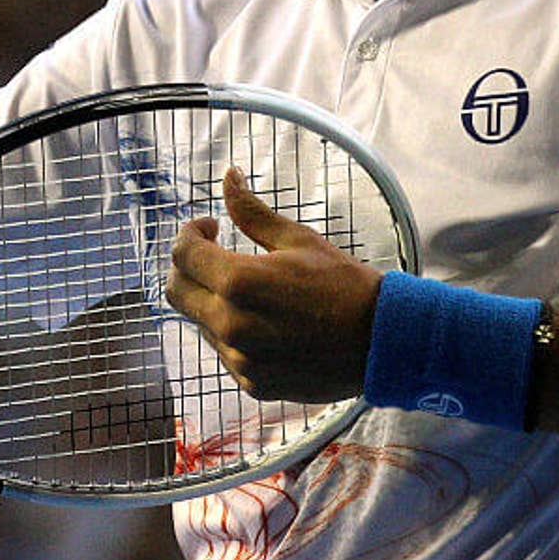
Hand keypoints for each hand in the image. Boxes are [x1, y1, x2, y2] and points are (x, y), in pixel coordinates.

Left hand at [166, 167, 383, 402]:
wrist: (381, 341)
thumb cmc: (343, 284)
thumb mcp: (297, 239)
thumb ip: (252, 211)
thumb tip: (228, 176)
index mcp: (239, 282)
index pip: (182, 254)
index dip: (190, 232)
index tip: (210, 226)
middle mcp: (231, 325)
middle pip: (177, 291)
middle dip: (189, 266)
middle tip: (215, 253)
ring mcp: (240, 359)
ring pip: (200, 322)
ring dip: (212, 300)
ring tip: (252, 290)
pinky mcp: (252, 383)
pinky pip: (224, 352)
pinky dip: (233, 332)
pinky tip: (265, 320)